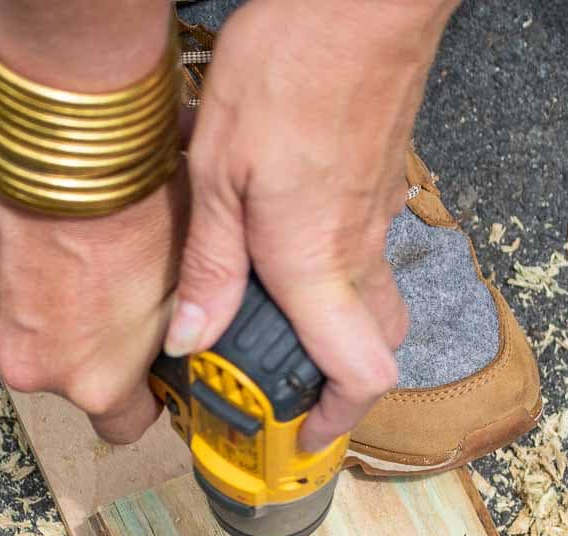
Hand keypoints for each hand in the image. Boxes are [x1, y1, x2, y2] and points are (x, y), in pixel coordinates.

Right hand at [0, 143, 183, 443]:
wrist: (70, 133)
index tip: (142, 370)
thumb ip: (184, 326)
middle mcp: (31, 366)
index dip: (137, 395)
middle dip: (78, 333)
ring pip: (8, 325)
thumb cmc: (137, 197)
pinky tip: (14, 225)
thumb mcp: (193, 275)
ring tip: (56, 242)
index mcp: (97, 381)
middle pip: (59, 368)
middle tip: (99, 276)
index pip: (121, 423)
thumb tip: (198, 333)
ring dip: (28, 297)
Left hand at [166, 0, 457, 450]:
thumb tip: (189, 337)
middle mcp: (359, 249)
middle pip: (377, 345)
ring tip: (271, 312)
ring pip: (371, 295)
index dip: (335, 421)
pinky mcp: (378, 177)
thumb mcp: (220, 168)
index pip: (359, 374)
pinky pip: (363, 244)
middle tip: (285, 385)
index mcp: (318, 263)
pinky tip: (278, 232)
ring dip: (331, 322)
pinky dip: (330, 264)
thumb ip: (210, 263)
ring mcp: (377, 212)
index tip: (302, 439)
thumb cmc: (295, 65)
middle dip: (337, 381)